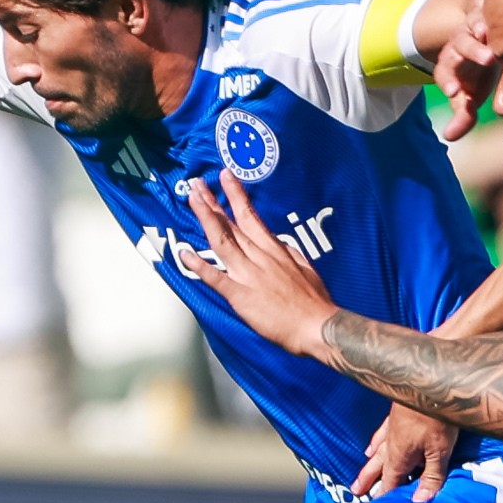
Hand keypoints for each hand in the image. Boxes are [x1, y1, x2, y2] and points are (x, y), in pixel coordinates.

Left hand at [174, 171, 339, 353]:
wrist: (316, 325)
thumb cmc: (314, 301)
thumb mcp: (304, 267)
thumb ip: (287, 252)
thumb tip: (276, 243)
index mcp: (274, 249)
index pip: (250, 216)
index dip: (235, 195)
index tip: (225, 178)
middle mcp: (259, 257)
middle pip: (231, 224)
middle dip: (212, 203)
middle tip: (196, 185)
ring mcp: (248, 275)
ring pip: (221, 242)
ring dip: (205, 220)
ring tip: (192, 201)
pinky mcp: (241, 296)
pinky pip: (216, 278)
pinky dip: (200, 265)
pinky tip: (185, 253)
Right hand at [355, 402, 460, 501]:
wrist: (429, 380)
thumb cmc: (436, 418)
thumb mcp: (439, 451)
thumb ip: (431, 476)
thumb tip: (419, 501)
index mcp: (399, 456)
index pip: (389, 482)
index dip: (384, 496)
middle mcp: (390, 445)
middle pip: (377, 468)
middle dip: (369, 482)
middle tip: (355, 493)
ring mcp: (391, 429)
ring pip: (376, 452)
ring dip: (369, 466)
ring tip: (359, 477)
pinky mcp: (395, 415)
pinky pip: (380, 434)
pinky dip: (375, 443)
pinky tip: (371, 446)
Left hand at [436, 0, 498, 141]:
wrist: (480, 31)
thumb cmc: (476, 70)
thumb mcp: (472, 92)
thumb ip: (463, 114)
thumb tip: (449, 137)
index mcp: (451, 64)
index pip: (445, 72)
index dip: (448, 81)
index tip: (453, 92)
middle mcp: (461, 41)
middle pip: (462, 44)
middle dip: (472, 51)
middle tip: (488, 60)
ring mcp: (474, 21)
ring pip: (475, 21)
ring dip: (482, 25)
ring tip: (489, 30)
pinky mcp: (488, 6)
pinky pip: (490, 3)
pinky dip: (495, 4)